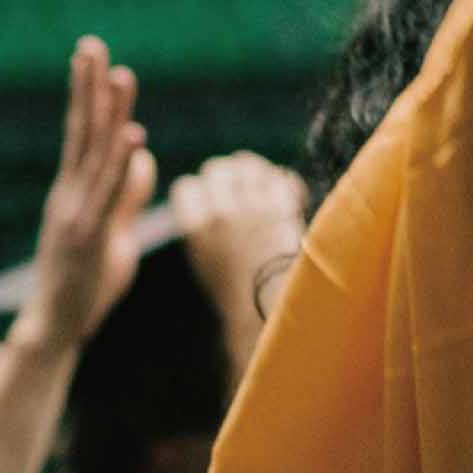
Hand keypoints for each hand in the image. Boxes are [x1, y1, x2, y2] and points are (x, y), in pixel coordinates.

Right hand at [18, 37, 155, 351]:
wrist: (56, 327)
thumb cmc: (85, 285)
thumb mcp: (115, 234)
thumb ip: (128, 195)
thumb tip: (143, 156)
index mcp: (73, 192)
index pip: (81, 134)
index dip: (87, 95)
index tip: (91, 57)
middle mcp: (70, 195)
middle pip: (82, 132)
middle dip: (88, 87)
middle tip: (92, 45)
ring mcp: (77, 213)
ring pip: (96, 155)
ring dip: (110, 114)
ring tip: (120, 75)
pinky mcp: (88, 236)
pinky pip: (108, 193)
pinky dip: (120, 163)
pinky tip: (132, 135)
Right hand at [168, 152, 305, 310]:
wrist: (269, 308)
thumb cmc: (234, 287)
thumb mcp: (200, 258)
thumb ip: (197, 222)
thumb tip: (202, 189)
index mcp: (195, 228)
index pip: (186, 186)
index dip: (198, 190)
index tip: (208, 198)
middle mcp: (220, 214)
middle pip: (216, 169)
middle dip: (227, 176)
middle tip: (239, 189)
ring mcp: (252, 208)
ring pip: (248, 165)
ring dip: (256, 173)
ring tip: (263, 188)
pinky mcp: (281, 208)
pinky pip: (280, 177)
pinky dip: (284, 184)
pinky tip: (286, 197)